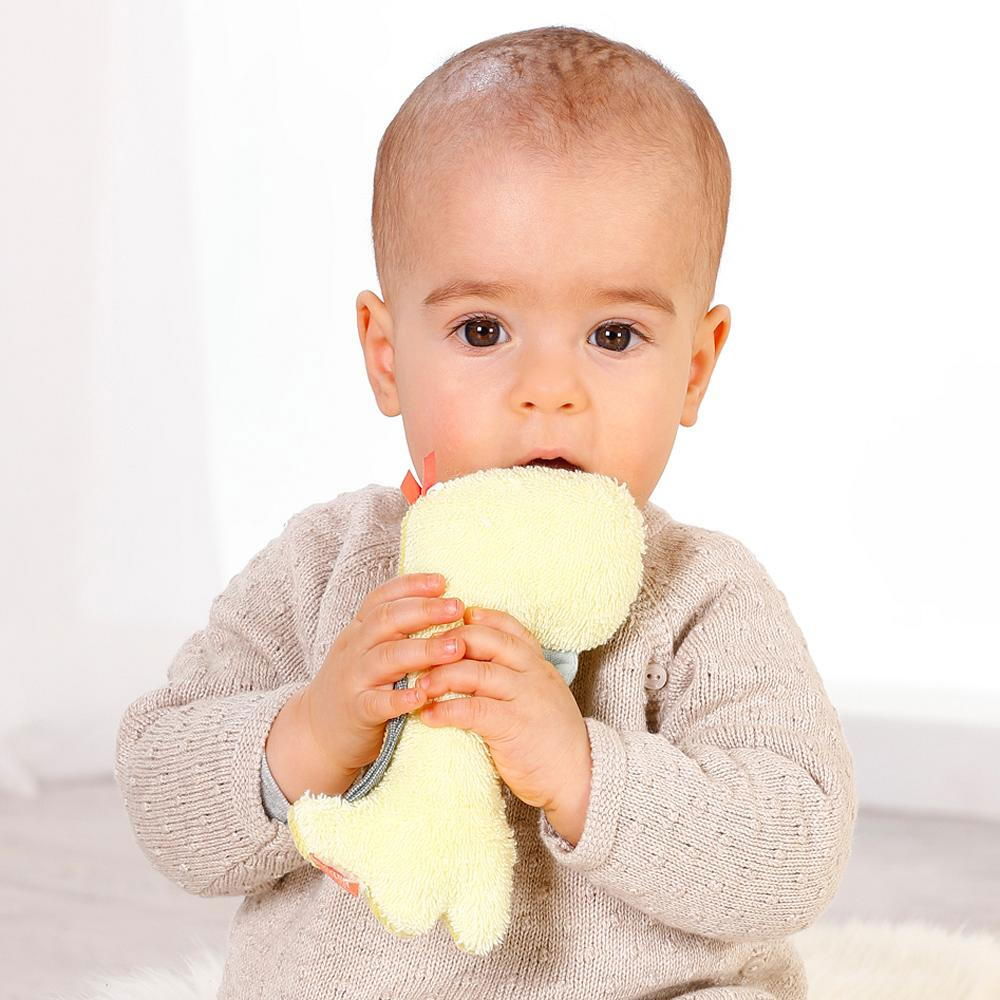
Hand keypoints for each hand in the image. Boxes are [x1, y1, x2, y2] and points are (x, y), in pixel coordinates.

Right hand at [300, 572, 467, 778]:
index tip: (442, 582)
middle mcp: (355, 648)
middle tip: (457, 608)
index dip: (411, 585)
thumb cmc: (358, 685)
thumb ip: (396, 629)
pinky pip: (377, 703)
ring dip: (424, 650)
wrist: (317, 731)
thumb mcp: (369, 649)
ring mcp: (353, 679)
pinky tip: (422, 696)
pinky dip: (400, 699)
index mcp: (360, 629)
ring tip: (455, 648)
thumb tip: (442, 603)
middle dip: (425, 611)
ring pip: (387, 658)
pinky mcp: (356, 711)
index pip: (382, 597)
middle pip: (387, 620)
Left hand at [413, 605, 592, 826]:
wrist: (580, 777)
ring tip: (419, 686)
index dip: (480, 619)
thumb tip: (469, 665)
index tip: (454, 618)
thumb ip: (515, 677)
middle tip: (423, 652)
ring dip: (442, 677)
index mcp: (538, 663)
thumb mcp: (539, 696)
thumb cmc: (551, 738)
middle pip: (488, 642)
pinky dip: (446, 710)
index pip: (508, 627)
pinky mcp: (514, 726)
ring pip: (477, 673)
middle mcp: (533, 674)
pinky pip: (474, 710)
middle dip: (452, 643)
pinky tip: (428, 715)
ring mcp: (525, 698)